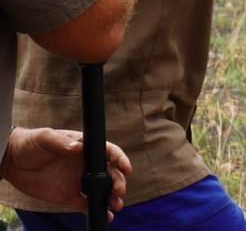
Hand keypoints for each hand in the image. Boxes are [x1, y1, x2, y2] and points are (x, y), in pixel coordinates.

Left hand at [0, 127, 130, 213]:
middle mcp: (85, 164)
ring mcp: (78, 181)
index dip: (120, 159)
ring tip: (115, 206)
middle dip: (117, 182)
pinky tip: (104, 215)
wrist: (12, 162)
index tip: (126, 169)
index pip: (108, 152)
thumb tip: (78, 147)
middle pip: (110, 173)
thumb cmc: (30, 143)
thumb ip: (60, 142)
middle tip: (118, 192)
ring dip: (111, 198)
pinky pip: (85, 204)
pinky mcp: (68, 196)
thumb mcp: (44, 138)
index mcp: (85, 148)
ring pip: (101, 190)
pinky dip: (95, 209)